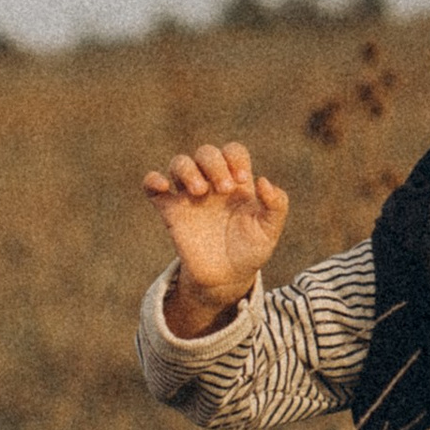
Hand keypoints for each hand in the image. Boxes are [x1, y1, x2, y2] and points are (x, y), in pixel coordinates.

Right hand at [144, 141, 290, 331]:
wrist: (227, 278)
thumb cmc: (251, 250)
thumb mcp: (271, 230)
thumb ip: (277, 204)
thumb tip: (264, 181)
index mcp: (237, 183)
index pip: (232, 151)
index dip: (234, 158)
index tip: (240, 181)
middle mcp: (212, 184)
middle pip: (206, 153)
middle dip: (214, 164)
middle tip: (224, 190)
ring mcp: (189, 196)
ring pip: (180, 163)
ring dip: (188, 170)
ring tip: (199, 192)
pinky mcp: (170, 211)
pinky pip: (152, 186)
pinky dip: (152, 180)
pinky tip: (162, 185)